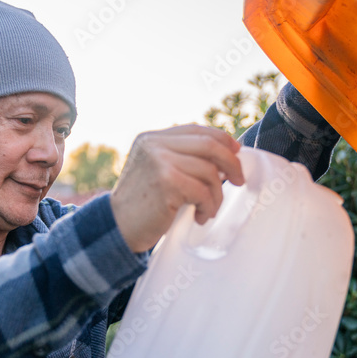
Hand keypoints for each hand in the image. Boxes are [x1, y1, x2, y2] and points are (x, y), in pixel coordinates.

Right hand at [109, 125, 245, 252]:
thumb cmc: (143, 204)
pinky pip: (203, 191)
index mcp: (152, 138)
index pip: (196, 130)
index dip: (222, 139)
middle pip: (209, 145)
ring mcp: (160, 161)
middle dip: (231, 163)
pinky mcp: (166, 182)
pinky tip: (200, 217)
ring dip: (216, 195)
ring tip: (209, 209)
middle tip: (238, 180)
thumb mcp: (156, 170)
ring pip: (209, 171)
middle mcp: (154, 144)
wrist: (118, 227)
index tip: (236, 153)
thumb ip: (181, 158)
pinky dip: (208, 206)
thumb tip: (226, 156)